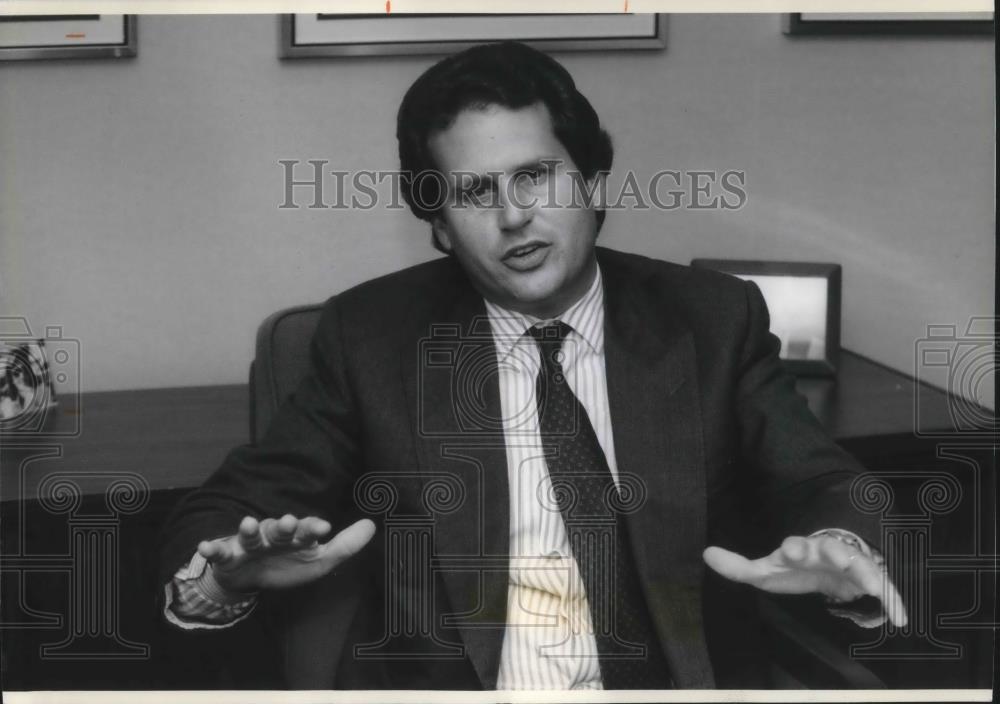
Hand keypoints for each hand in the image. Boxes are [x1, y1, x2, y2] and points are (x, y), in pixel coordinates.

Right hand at [197, 514, 375, 592]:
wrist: (251, 577)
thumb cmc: (289, 564)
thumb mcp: (320, 560)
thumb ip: (345, 546)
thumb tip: (372, 525)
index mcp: (296, 536)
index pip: (306, 530)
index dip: (313, 528)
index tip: (323, 527)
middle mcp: (273, 536)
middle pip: (278, 529)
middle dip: (282, 525)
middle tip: (288, 521)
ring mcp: (250, 545)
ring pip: (250, 535)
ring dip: (248, 529)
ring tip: (248, 524)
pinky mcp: (228, 556)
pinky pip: (219, 552)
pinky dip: (212, 548)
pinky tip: (206, 547)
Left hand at [703, 535, 907, 626]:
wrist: (828, 568)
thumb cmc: (795, 569)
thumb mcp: (765, 571)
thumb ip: (738, 566)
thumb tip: (707, 553)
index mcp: (801, 549)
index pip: (795, 544)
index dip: (793, 546)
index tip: (790, 550)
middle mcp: (827, 552)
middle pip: (831, 547)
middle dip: (833, 551)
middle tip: (838, 557)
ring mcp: (851, 564)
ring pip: (861, 563)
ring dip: (867, 571)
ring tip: (872, 585)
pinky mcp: (870, 580)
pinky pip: (885, 589)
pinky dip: (894, 602)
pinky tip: (902, 620)